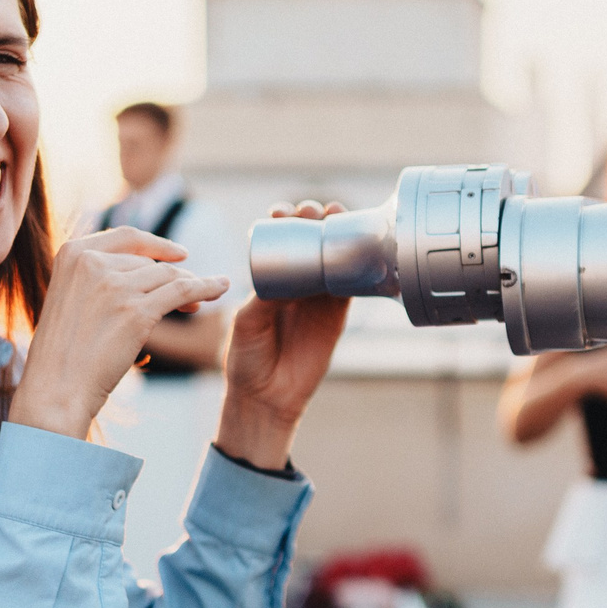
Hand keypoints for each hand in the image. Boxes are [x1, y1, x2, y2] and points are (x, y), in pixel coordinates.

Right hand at [12, 227, 225, 439]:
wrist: (55, 390)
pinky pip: (182, 292)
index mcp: (73, 253)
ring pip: (168, 276)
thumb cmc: (63, 355)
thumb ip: (95, 279)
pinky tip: (220, 288)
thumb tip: (143, 272)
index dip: (157, 244)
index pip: (126, 237)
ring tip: (203, 303)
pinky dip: (206, 288)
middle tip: (191, 297)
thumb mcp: (70, 300)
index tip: (180, 254)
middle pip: (149, 261)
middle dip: (173, 277)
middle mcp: (92, 263)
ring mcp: (114, 285)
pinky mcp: (135, 311)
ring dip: (192, 286)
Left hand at [215, 202, 351, 468]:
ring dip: (336, 234)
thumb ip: (266, 298)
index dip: (283, 223)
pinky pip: (351, 286)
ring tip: (336, 215)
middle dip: (312, 220)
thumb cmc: (247, 358)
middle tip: (312, 211)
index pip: (278, 242)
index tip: (282, 212)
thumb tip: (289, 276)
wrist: (267, 396)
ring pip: (332, 258)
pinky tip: (359, 248)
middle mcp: (296, 284)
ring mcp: (318, 298)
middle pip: (310, 242)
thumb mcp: (248, 321)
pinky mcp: (337, 315)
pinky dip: (357, 266)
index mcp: (268, 279)